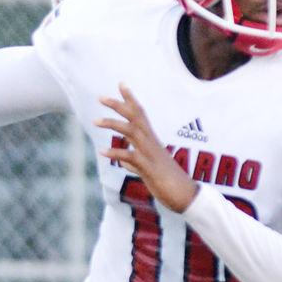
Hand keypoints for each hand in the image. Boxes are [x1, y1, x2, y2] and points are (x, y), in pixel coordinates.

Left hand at [95, 85, 198, 213]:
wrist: (186, 197)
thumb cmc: (168, 183)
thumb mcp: (148, 171)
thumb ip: (134, 163)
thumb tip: (124, 161)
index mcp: (152, 141)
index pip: (141, 114)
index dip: (130, 99)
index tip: (121, 84)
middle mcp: (151, 143)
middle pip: (135, 117)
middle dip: (118, 105)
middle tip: (101, 97)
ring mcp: (150, 154)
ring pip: (132, 131)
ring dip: (113, 124)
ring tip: (95, 121)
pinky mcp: (149, 168)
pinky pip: (131, 157)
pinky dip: (116, 153)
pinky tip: (102, 151)